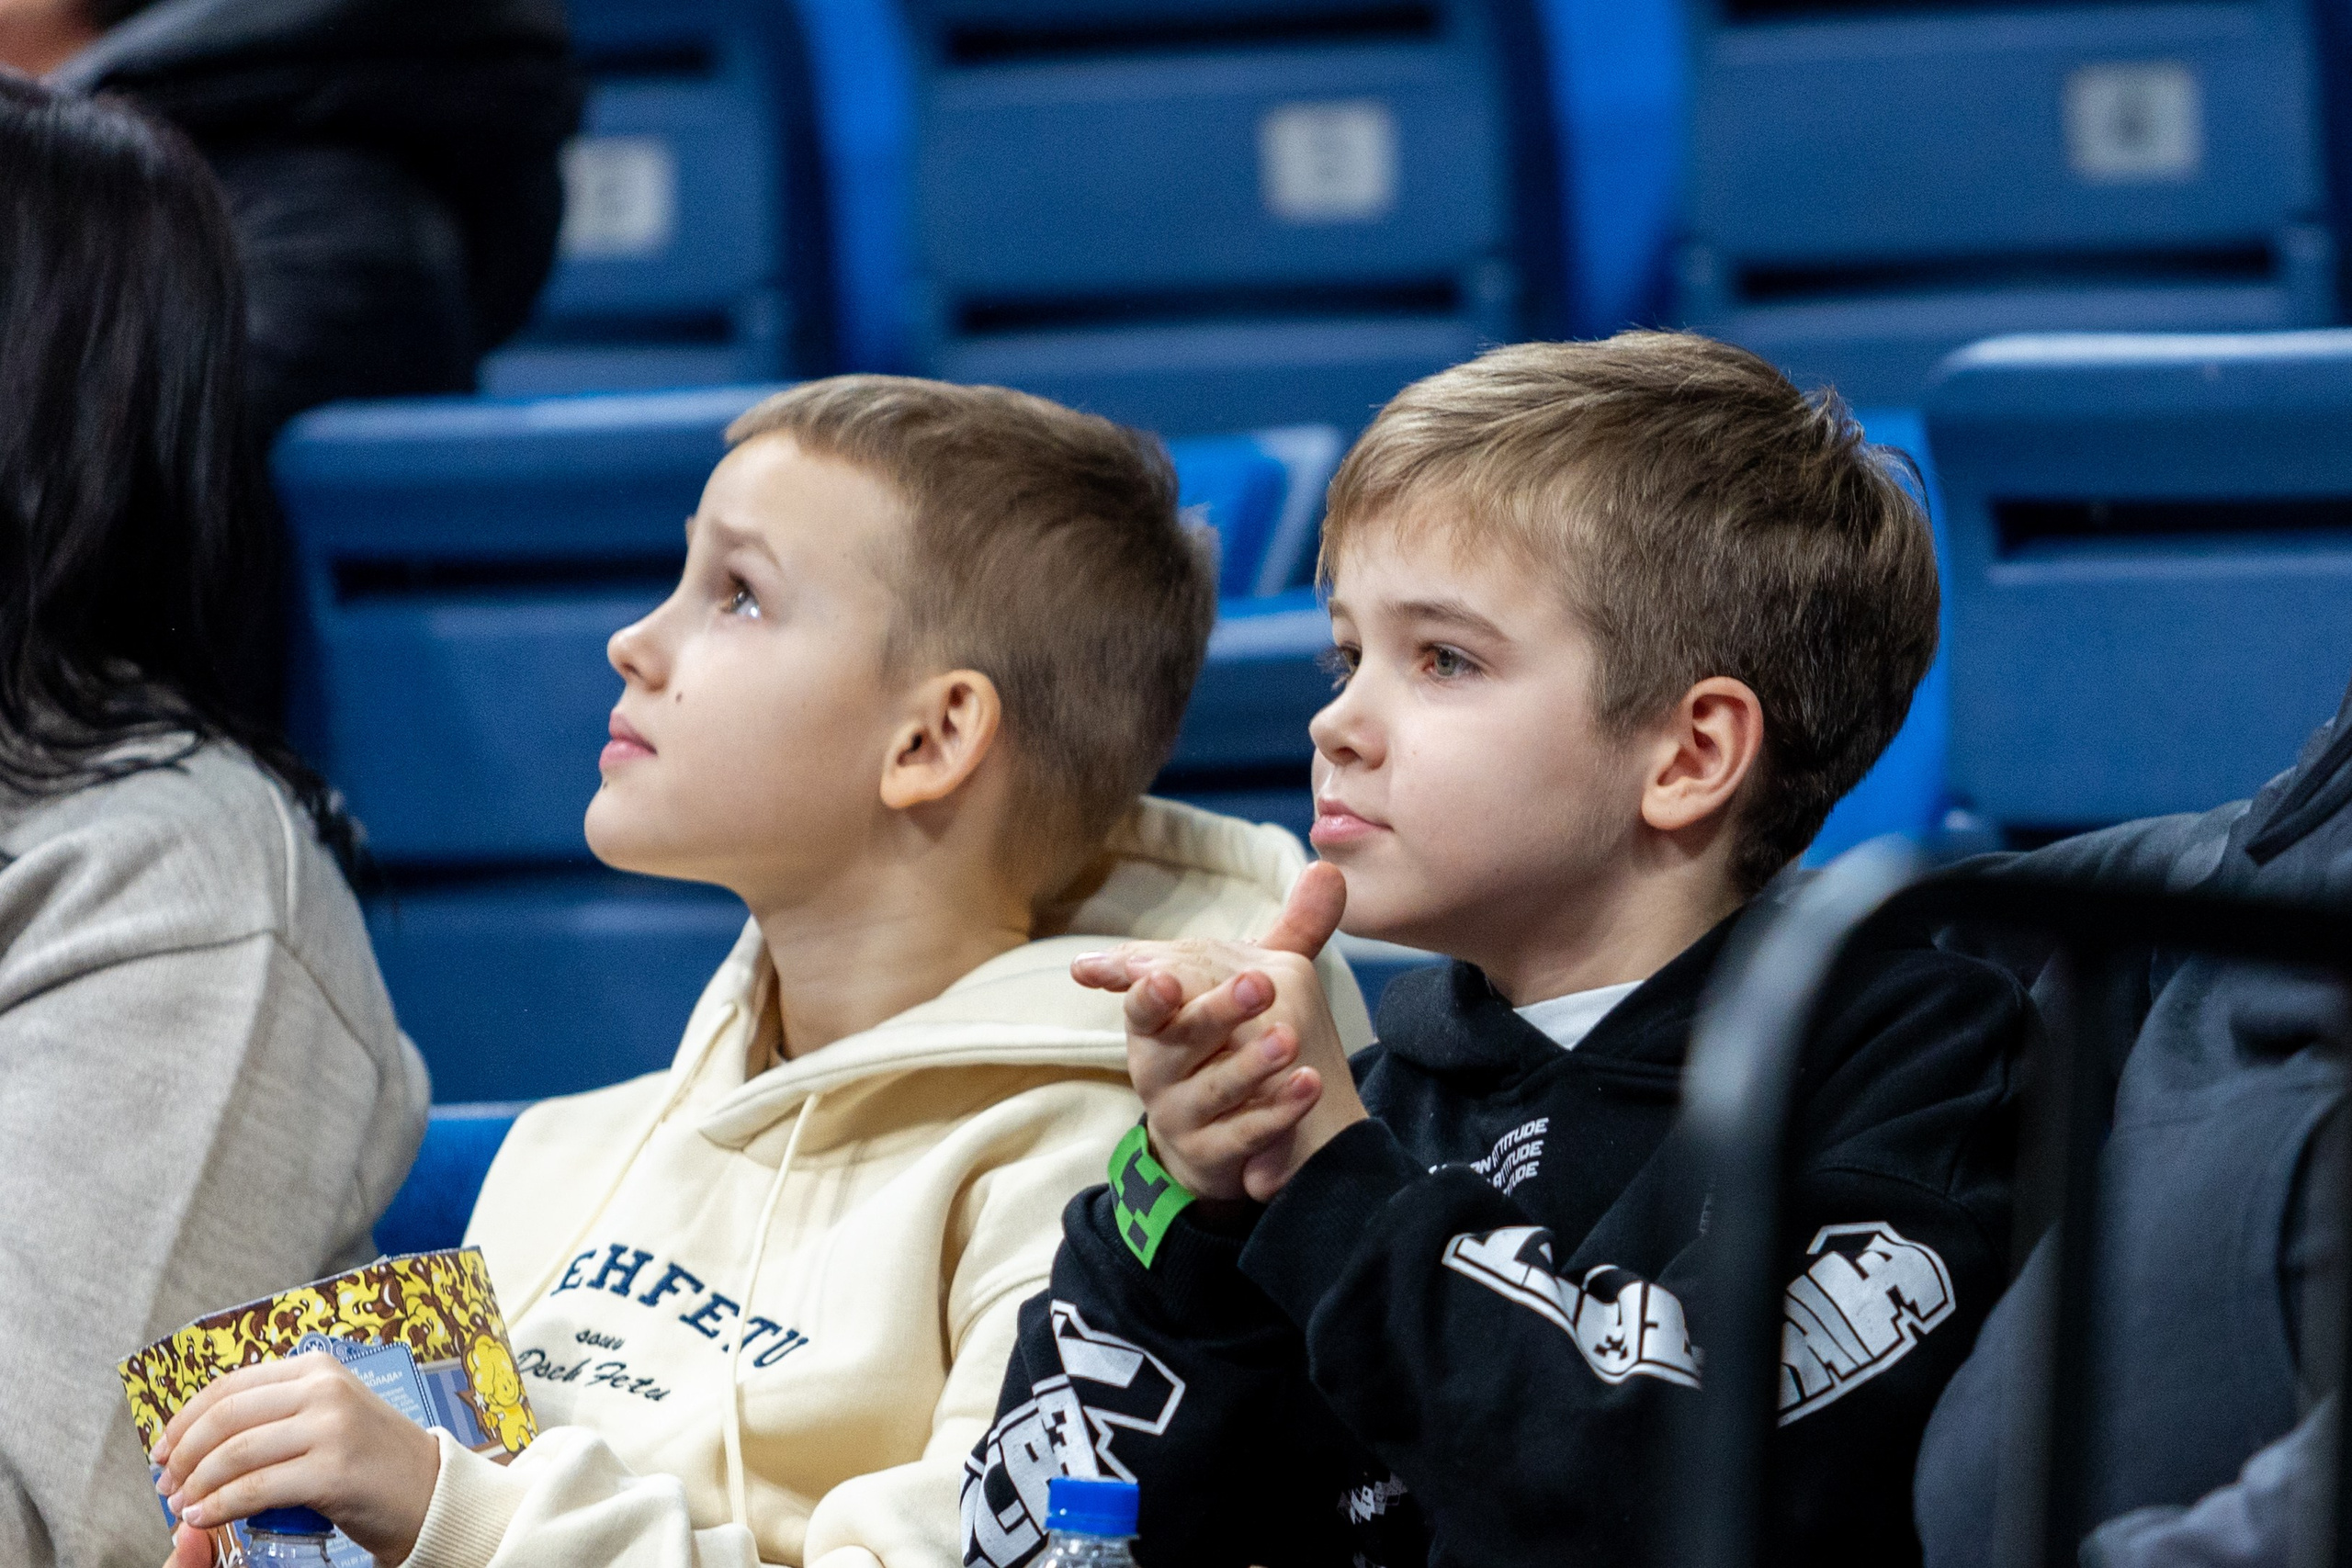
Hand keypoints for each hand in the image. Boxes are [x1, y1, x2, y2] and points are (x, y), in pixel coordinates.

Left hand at [151, 1350, 439, 1563]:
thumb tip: (200, 1434)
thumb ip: (277, 1412)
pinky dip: (220, 1506)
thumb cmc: (372, 1459)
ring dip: (197, 1484)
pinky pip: (256, 1488)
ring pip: (235, 1453)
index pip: (230, 1385)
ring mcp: (332, 1428)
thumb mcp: (328, 1415)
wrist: (429, 1490)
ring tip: (183, 1506)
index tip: (162, 1449)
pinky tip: (205, 1517)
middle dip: (183, 1454)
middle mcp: (324, 1390)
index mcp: (317, 1368)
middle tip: (166, 1484)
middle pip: (225, 1417)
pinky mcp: (333, 1471)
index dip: (185, 1419)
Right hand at [1073, 863, 1369, 1202]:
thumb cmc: (1230, 1045)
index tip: (1162, 978)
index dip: (1147, 990)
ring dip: (1250, 1064)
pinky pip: (1242, 1135)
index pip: (1144, 1003)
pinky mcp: (1211, 1156)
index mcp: (1159, 1022)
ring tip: (1290, 1039)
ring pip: (1211, 1090)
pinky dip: (1275, 1111)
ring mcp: (1181, 1115)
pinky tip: (1309, 1085)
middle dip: (1216, 1010)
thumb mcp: (1254, 988)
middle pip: (1177, 1040)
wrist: (1225, 1137)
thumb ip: (1289, 932)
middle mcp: (1158, 1069)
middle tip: (1262, 984)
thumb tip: (1325, 867)